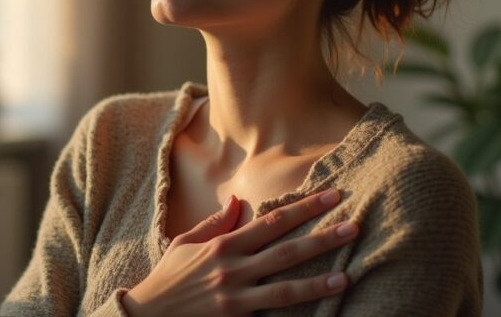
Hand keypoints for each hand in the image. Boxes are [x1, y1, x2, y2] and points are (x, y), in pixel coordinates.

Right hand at [121, 188, 356, 316]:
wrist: (147, 314)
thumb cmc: (167, 278)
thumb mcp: (186, 243)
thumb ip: (215, 223)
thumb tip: (240, 201)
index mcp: (224, 244)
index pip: (272, 221)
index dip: (304, 208)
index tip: (331, 196)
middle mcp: (233, 268)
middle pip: (286, 250)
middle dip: (322, 237)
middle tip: (354, 226)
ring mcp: (235, 296)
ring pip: (284, 288)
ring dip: (318, 281)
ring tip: (347, 276)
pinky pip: (271, 314)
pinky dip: (295, 311)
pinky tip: (319, 310)